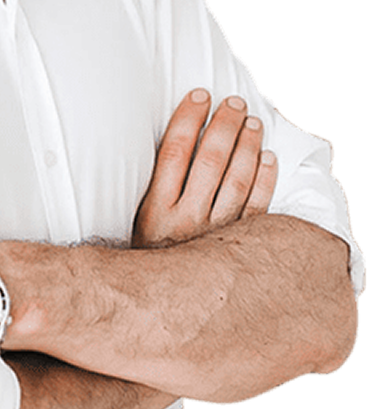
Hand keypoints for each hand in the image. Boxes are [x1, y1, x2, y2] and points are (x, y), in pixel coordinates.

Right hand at [132, 88, 277, 248]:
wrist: (162, 312)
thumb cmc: (150, 262)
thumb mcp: (140, 224)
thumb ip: (156, 189)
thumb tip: (171, 146)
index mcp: (155, 210)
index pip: (174, 150)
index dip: (189, 118)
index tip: (200, 95)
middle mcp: (186, 221)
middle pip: (210, 160)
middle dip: (223, 125)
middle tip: (233, 102)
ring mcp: (215, 236)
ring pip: (237, 181)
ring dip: (247, 146)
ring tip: (252, 122)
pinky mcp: (238, 250)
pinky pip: (258, 210)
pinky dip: (265, 180)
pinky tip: (268, 158)